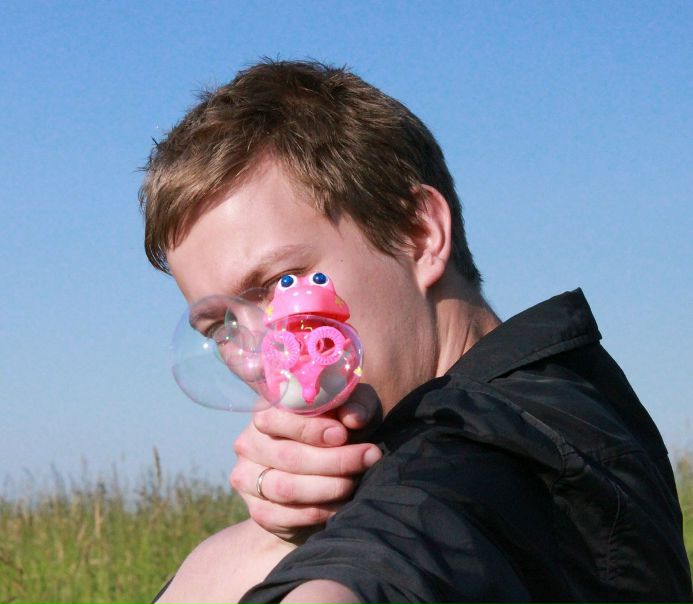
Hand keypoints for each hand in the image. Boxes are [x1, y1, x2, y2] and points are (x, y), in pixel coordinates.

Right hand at [230, 385, 381, 542]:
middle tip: (369, 457)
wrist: (320, 479)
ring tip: (356, 481)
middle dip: (335, 459)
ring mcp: (248, 479)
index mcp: (265, 411)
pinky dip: (320, 510)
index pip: (277, 417)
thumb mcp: (349, 412)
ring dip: (330, 486)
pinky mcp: (258, 511)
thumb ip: (356, 405)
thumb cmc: (337, 434)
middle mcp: (249, 444)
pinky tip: (342, 503)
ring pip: (287, 488)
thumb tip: (353, 417)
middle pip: (289, 456)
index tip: (343, 434)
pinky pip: (287, 516)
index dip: (311, 427)